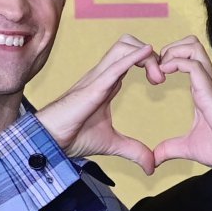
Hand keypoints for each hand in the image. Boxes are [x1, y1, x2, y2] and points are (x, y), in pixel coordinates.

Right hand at [34, 36, 163, 172]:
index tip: (159, 81)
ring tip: (156, 77)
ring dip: (145, 55)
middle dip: (150, 55)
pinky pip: (115, 65)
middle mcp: (103, 74)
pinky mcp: (94, 86)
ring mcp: (97, 77)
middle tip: (159, 79)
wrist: (52, 140)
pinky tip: (147, 53)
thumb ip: (134, 150)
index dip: (148, 63)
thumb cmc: (73, 136)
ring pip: (123, 46)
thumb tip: (151, 166)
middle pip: (128, 44)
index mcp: (108, 83)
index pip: (131, 58)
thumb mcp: (112, 144)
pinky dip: (133, 57)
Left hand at [153, 39, 211, 210]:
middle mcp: (210, 81)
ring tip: (160, 71)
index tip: (156, 77)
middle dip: (169, 49)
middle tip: (157, 69)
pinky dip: (174, 63)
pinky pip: (192, 64)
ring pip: (192, 46)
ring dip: (171, 52)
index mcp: (205, 90)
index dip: (169, 60)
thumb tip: (155, 159)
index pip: (188, 58)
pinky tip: (165, 76)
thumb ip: (171, 149)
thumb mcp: (192, 148)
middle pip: (191, 44)